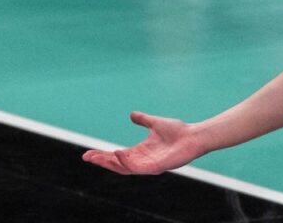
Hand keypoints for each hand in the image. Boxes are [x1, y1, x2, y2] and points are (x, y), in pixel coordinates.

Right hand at [82, 111, 204, 174]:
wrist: (195, 136)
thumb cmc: (179, 132)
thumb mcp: (155, 123)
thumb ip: (143, 120)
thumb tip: (132, 114)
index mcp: (141, 152)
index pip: (118, 156)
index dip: (103, 155)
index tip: (88, 153)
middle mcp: (143, 160)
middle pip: (118, 164)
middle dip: (102, 161)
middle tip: (87, 157)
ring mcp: (150, 165)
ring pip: (125, 168)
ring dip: (111, 163)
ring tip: (99, 156)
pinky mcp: (158, 167)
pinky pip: (139, 167)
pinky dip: (127, 162)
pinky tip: (117, 153)